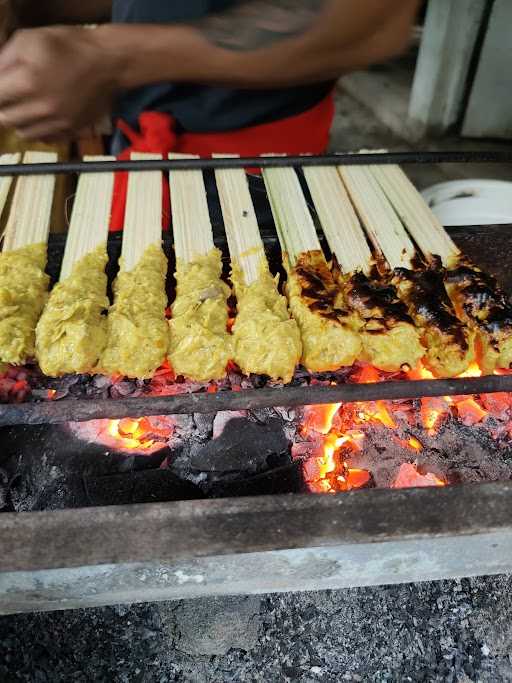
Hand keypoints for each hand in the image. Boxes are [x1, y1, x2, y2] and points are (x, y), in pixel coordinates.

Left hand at [0, 26, 119, 140]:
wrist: (109, 62)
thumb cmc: (70, 46)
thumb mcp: (29, 39)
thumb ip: (4, 59)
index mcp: (28, 83)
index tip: (2, 89)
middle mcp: (43, 108)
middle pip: (6, 120)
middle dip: (4, 108)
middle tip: (9, 98)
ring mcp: (59, 123)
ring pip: (25, 133)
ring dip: (20, 122)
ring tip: (25, 107)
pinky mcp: (72, 130)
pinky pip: (46, 139)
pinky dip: (39, 131)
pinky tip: (42, 117)